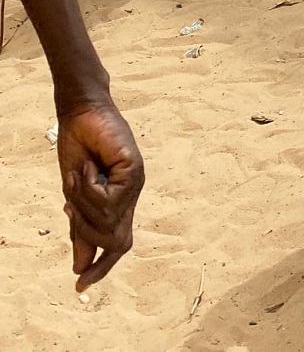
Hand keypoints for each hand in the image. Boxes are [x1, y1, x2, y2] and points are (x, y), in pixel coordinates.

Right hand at [56, 102, 143, 291]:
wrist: (80, 116)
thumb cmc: (78, 151)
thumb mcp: (75, 197)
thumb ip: (80, 228)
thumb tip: (80, 266)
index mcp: (119, 203)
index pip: (119, 243)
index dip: (102, 267)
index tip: (81, 284)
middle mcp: (132, 195)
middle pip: (116, 240)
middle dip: (87, 234)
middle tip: (69, 206)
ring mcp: (136, 182)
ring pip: (107, 221)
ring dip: (82, 204)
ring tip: (77, 178)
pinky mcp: (135, 169)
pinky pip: (108, 200)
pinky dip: (88, 189)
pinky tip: (87, 168)